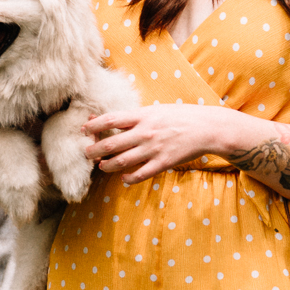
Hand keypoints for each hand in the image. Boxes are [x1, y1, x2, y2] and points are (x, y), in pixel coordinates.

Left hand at [83, 105, 235, 183]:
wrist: (207, 128)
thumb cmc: (181, 116)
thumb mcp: (156, 110)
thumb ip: (136, 117)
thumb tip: (114, 121)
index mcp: (143, 116)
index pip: (110, 120)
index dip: (93, 126)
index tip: (83, 130)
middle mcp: (145, 132)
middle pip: (110, 144)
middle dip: (94, 150)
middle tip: (87, 153)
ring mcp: (153, 149)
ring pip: (121, 161)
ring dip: (107, 166)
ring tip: (102, 166)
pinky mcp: (162, 163)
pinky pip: (139, 175)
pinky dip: (128, 178)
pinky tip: (124, 178)